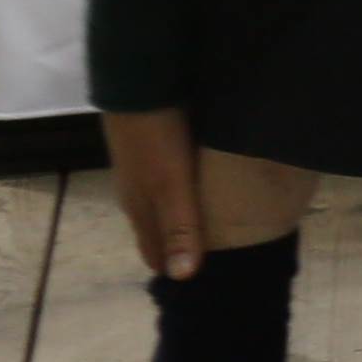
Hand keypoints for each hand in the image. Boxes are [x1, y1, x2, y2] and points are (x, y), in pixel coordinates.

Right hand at [104, 107, 211, 283]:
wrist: (137, 79)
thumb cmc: (156, 138)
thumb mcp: (170, 185)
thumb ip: (179, 226)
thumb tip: (182, 277)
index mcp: (140, 208)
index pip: (154, 253)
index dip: (175, 268)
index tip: (206, 282)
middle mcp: (138, 191)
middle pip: (160, 229)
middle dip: (184, 245)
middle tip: (223, 255)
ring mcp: (143, 167)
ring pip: (166, 202)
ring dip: (188, 215)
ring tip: (224, 223)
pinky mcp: (154, 143)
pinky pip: (172, 176)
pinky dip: (190, 188)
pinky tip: (211, 184)